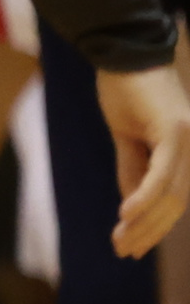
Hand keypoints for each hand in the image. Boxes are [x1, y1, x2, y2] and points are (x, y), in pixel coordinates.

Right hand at [99, 59, 189, 257]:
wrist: (123, 51)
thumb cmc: (125, 90)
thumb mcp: (127, 138)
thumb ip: (133, 170)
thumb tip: (132, 207)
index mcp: (187, 150)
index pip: (177, 198)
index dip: (157, 227)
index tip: (133, 249)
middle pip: (178, 202)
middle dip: (150, 232)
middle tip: (124, 252)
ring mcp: (189, 138)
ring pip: (172, 194)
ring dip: (145, 223)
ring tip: (121, 243)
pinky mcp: (176, 130)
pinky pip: (162, 172)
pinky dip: (144, 196)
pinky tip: (125, 215)